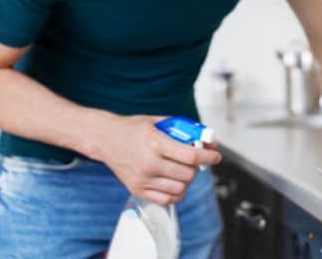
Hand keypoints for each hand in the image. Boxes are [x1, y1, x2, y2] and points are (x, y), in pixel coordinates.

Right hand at [96, 115, 221, 205]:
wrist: (105, 139)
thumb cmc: (133, 128)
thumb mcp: (158, 121)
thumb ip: (182, 130)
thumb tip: (206, 139)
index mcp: (155, 143)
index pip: (190, 156)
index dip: (208, 157)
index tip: (215, 156)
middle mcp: (149, 163)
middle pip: (187, 174)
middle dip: (197, 167)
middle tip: (194, 160)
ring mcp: (143, 179)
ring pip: (180, 189)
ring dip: (187, 180)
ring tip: (182, 170)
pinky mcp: (137, 190)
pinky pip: (167, 200)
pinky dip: (176, 193)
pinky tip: (174, 182)